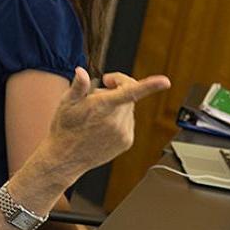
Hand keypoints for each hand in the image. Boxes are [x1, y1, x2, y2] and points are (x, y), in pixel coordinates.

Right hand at [46, 67, 170, 173]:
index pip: (130, 92)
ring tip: (97, 113)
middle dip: (117, 89)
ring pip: (129, 109)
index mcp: (103, 107)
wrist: (65, 158)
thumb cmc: (65, 128)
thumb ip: (78, 86)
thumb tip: (81, 72)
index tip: (164, 81)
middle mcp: (116, 121)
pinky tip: (103, 125)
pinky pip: (129, 122)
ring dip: (118, 105)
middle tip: (98, 92)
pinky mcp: (126, 142)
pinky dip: (120, 119)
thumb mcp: (66, 103)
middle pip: (128, 94)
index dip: (150, 85)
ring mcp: (123, 133)